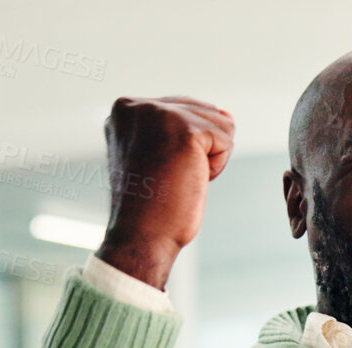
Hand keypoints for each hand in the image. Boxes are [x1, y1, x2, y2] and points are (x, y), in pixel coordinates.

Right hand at [93, 96, 234, 288]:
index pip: (183, 107)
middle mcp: (138, 105)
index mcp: (125, 108)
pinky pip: (226, 141)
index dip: (184, 145)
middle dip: (198, 149)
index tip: (157, 169)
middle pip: (204, 111)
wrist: (140, 237)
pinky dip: (216, 168)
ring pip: (220, 124)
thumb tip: (227, 114)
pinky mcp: (186, 131)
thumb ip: (182, 126)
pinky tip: (187, 180)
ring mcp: (160, 114)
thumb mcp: (158, 152)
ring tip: (176, 177)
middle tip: (167, 176)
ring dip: (208, 158)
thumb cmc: (150, 205)